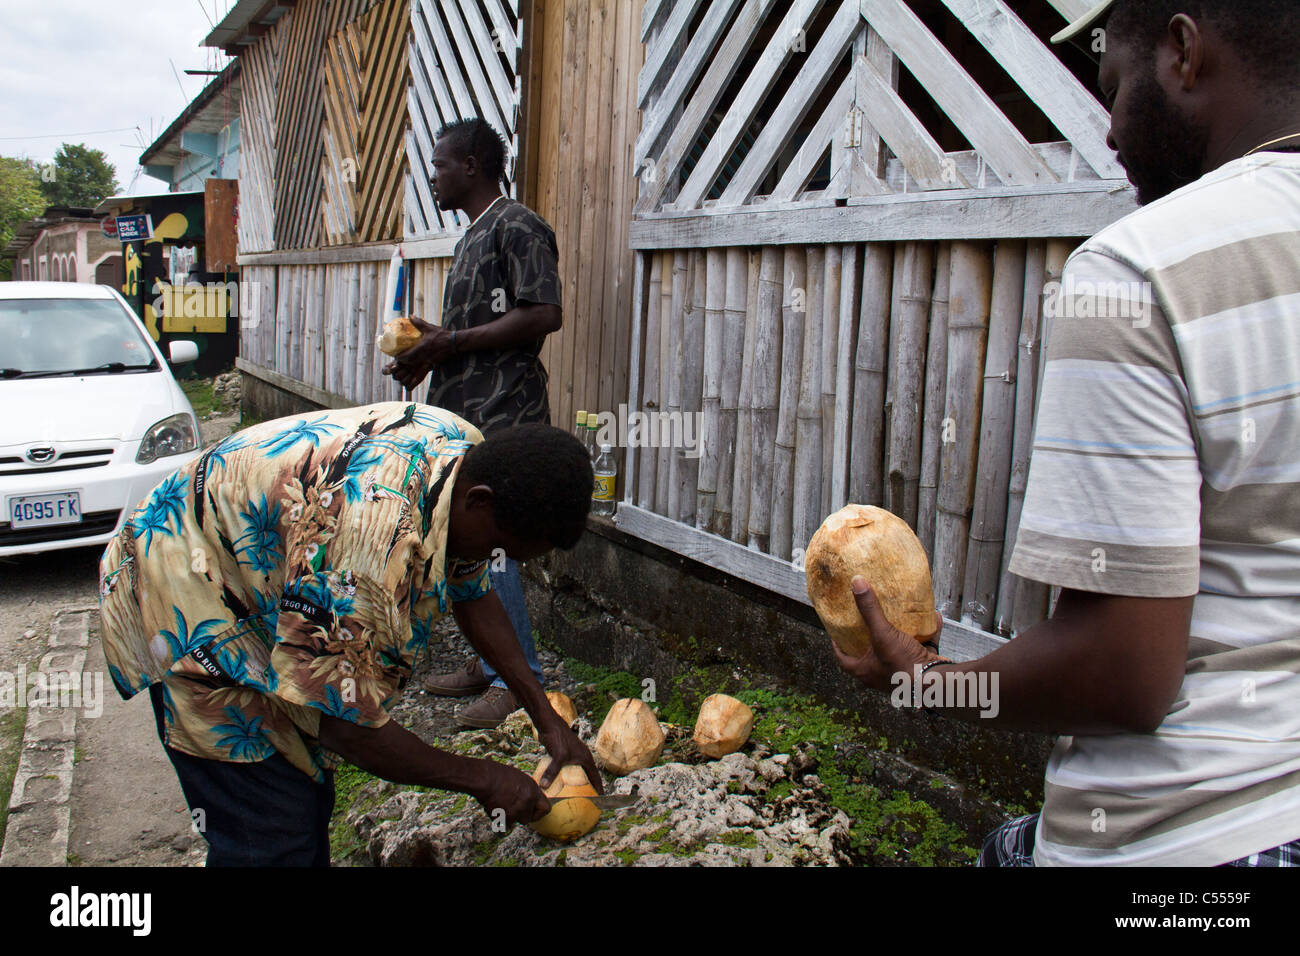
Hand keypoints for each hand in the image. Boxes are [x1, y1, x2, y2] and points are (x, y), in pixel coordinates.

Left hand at [383, 315, 453, 390]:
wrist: (455, 343)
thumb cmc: (442, 335)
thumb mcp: (429, 328)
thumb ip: (418, 323)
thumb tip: (410, 316)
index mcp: (422, 347)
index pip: (407, 356)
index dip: (400, 358)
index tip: (396, 358)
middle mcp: (424, 356)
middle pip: (410, 363)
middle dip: (403, 365)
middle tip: (398, 363)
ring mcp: (429, 361)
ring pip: (416, 369)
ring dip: (409, 370)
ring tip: (404, 369)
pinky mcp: (433, 364)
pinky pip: (423, 371)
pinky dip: (417, 375)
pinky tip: (414, 375)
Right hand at [471, 760, 550, 825]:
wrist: (485, 779)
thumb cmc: (499, 775)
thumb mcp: (521, 779)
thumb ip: (529, 791)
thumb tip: (532, 800)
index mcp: (533, 791)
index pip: (546, 809)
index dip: (538, 812)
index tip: (532, 812)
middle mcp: (527, 802)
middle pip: (528, 819)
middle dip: (520, 815)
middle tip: (510, 806)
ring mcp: (516, 811)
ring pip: (514, 821)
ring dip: (508, 816)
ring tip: (500, 803)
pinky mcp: (505, 818)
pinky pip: (503, 822)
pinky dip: (498, 817)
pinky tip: (494, 805)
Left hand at [536, 717, 603, 793]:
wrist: (549, 724)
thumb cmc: (558, 738)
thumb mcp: (558, 756)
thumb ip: (552, 772)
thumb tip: (544, 786)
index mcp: (586, 758)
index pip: (595, 777)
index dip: (598, 788)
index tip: (599, 799)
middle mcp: (581, 757)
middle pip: (587, 776)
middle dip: (588, 788)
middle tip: (586, 801)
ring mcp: (572, 756)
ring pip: (576, 773)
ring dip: (576, 783)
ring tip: (574, 796)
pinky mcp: (563, 755)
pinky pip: (567, 770)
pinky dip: (565, 778)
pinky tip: (559, 785)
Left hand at [832, 576, 940, 691]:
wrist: (936, 683)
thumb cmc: (903, 664)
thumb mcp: (882, 634)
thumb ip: (869, 610)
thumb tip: (856, 582)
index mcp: (865, 671)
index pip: (843, 659)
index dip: (838, 645)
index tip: (837, 631)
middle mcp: (881, 674)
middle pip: (870, 652)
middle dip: (870, 635)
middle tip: (868, 618)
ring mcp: (901, 670)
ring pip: (897, 648)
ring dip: (900, 631)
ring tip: (897, 614)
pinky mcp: (920, 666)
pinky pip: (922, 645)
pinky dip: (927, 632)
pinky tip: (931, 616)